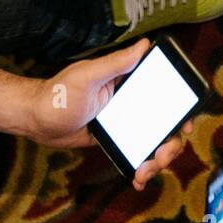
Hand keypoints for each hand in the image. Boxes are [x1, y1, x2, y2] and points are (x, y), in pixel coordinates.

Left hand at [27, 38, 190, 188]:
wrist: (36, 121)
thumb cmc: (58, 93)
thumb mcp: (87, 76)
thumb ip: (116, 63)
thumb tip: (145, 45)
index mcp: (132, 83)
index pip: (169, 94)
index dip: (184, 110)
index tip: (185, 126)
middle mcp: (135, 102)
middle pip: (168, 124)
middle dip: (171, 145)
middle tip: (161, 157)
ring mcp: (128, 123)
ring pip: (156, 142)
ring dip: (158, 161)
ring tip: (144, 172)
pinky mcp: (118, 139)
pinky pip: (138, 153)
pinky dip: (142, 168)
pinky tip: (138, 178)